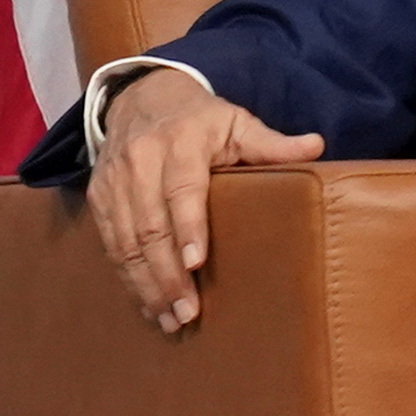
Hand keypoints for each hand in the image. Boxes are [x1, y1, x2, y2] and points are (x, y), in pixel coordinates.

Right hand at [88, 69, 324, 334]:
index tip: (196, 263)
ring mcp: (114, 180)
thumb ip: (272, 142)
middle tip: (187, 312)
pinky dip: (126, 276)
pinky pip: (109, 242)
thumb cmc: (202, 119)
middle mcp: (141, 161)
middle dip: (167, 272)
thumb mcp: (238, 122)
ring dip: (145, 283)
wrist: (141, 96)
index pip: (182, 189)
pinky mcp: (99, 196)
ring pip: (125, 239)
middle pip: (150, 224)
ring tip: (168, 318)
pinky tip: (146, 303)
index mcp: (180, 143)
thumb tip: (316, 146)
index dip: (188, 227)